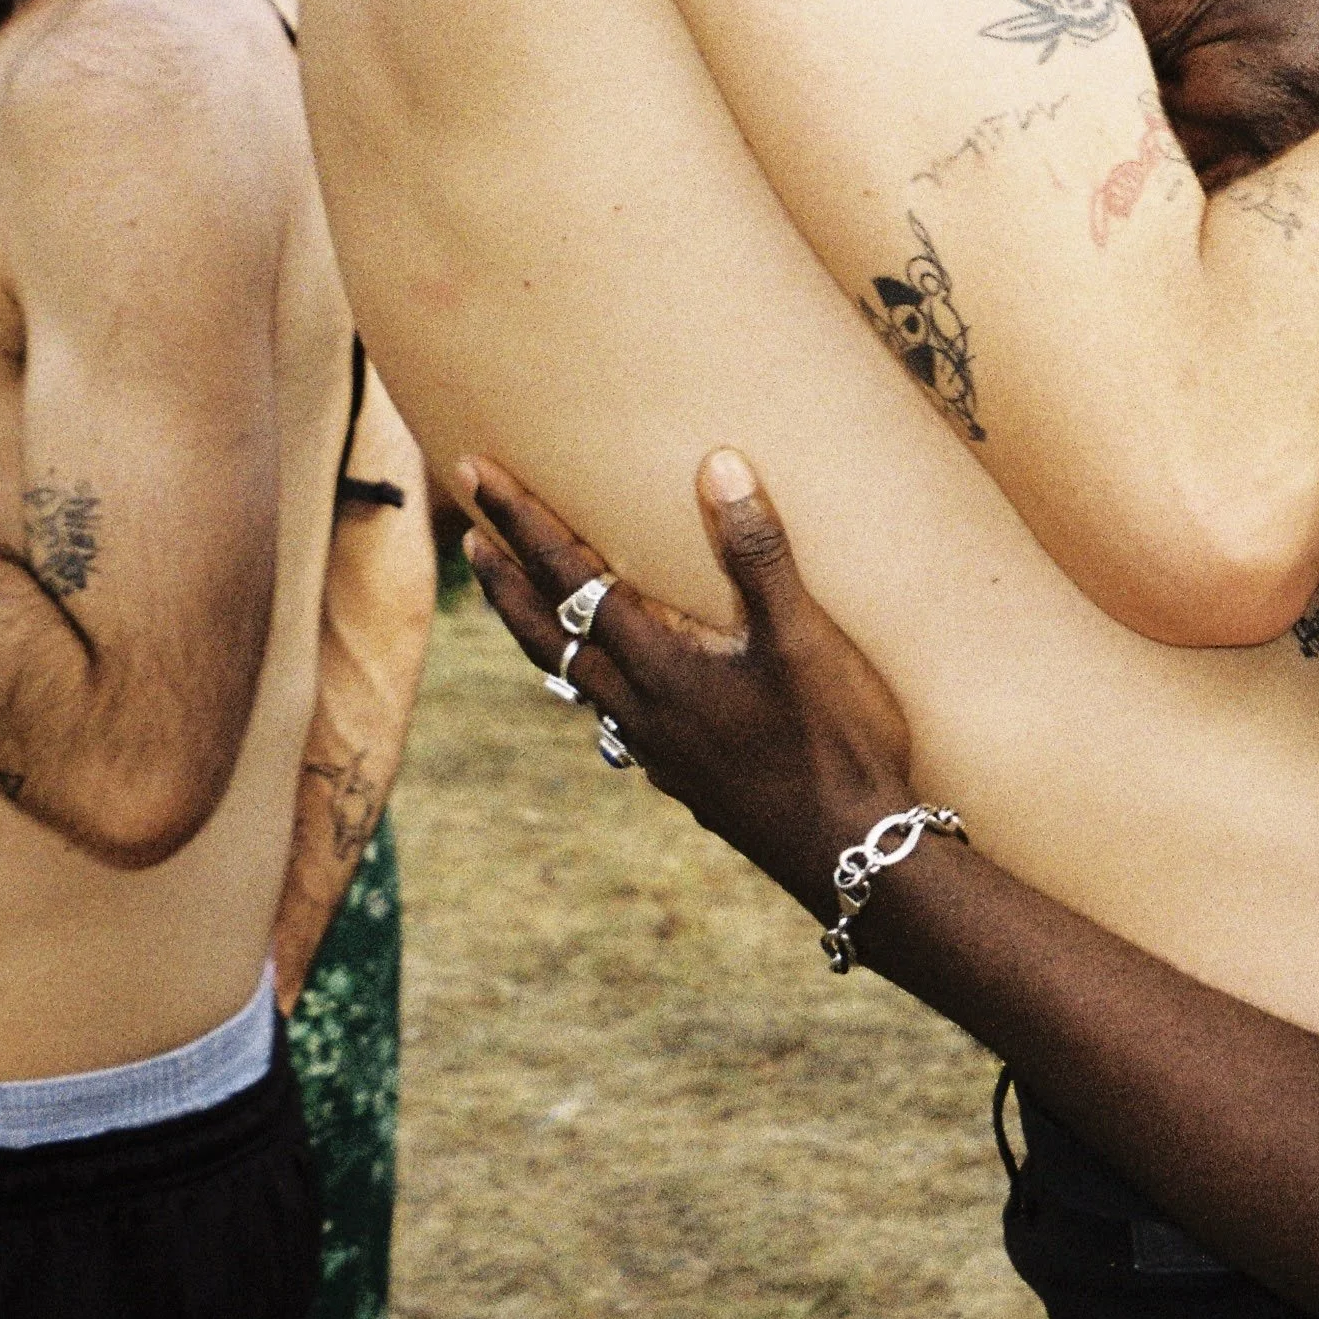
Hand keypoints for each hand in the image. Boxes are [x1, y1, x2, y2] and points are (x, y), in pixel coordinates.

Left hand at [458, 449, 915, 917]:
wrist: (849, 855)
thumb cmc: (834, 743)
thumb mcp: (804, 638)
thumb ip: (757, 552)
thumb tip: (717, 464)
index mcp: (659, 666)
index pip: (572, 577)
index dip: (522, 521)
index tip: (476, 473)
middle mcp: (639, 708)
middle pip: (547, 635)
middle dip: (504, 579)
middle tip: (468, 534)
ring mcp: (656, 748)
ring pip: (574, 678)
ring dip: (538, 630)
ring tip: (520, 599)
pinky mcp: (682, 774)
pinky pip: (610, 713)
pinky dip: (589, 677)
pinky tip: (615, 679)